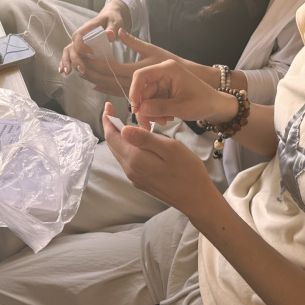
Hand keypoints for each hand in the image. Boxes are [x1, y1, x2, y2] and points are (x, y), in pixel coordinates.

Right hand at [59, 1, 128, 75]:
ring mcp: (79, 41)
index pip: (78, 36)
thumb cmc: (112, 20)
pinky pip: (70, 54)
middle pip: (72, 46)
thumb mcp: (115, 23)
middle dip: (75, 59)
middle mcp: (80, 35)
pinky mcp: (80, 47)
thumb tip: (109, 35)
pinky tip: (63, 71)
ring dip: (66, 62)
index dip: (82, 46)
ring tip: (67, 73)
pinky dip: (65, 62)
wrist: (110, 18)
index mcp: (87, 27)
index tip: (91, 54)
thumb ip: (112, 29)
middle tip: (82, 70)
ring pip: (68, 51)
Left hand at [76, 30, 181, 96]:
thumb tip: (120, 31)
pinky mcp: (134, 93)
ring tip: (82, 73)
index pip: (110, 69)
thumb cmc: (168, 63)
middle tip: (77, 65)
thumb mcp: (151, 49)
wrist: (181, 82)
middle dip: (90, 73)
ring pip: (109, 87)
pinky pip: (116, 92)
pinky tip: (96, 85)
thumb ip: (134, 41)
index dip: (95, 64)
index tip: (84, 58)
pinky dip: (104, 88)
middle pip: (105, 80)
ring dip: (94, 80)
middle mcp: (131, 83)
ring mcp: (132, 90)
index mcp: (135, 71)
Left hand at [103, 103, 220, 216]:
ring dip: (121, 138)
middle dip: (112, 127)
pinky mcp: (141, 181)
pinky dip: (128, 148)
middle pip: (113, 145)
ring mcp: (135, 177)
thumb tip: (123, 129)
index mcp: (135, 159)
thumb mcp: (170, 148)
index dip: (108, 120)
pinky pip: (128, 161)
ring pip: (120, 153)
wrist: (196, 199)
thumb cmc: (188, 171)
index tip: (108, 106)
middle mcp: (130, 170)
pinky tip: (139, 142)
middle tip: (115, 111)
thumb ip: (145, 139)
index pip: (112, 136)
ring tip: (128, 123)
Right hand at [128, 60, 237, 129]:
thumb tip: (140, 110)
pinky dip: (156, 112)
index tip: (135, 108)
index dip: (134, 91)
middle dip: (144, 108)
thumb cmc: (203, 102)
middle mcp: (163, 72)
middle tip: (147, 125)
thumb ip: (159, 108)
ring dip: (151, 112)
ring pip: (146, 98)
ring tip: (164, 121)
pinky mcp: (165, 90)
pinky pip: (153, 101)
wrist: (215, 106)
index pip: (141, 75)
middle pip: (142, 90)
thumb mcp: (181, 107)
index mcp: (168, 69)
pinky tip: (167, 118)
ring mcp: (164, 81)